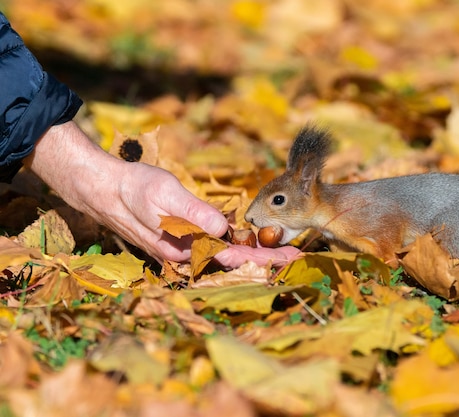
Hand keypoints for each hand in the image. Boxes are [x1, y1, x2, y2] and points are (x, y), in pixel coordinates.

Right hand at [25, 121, 299, 266]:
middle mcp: (187, 255)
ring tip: (282, 251)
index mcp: (185, 249)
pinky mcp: (184, 240)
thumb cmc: (135, 188)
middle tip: (297, 255)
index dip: (264, 258)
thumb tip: (222, 230)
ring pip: (226, 256)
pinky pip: (215, 247)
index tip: (290, 258)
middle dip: (266, 259)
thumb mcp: (164, 194)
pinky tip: (251, 241)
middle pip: (234, 261)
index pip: (232, 257)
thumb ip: (192, 212)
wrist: (107, 190)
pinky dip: (236, 244)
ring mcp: (185, 250)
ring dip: (253, 254)